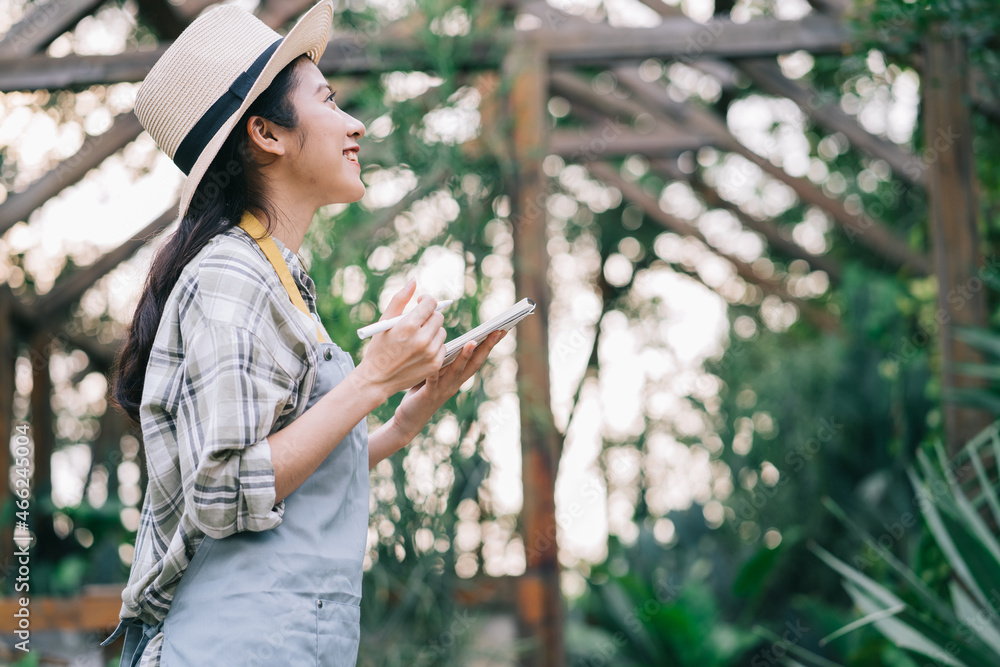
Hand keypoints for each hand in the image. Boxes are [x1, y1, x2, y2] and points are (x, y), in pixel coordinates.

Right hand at [356, 279, 445, 397]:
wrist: (378, 378)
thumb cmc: (379, 346)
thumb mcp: (385, 321)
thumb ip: (400, 299)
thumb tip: (414, 281)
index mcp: (409, 326)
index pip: (430, 304)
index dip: (426, 301)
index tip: (420, 303)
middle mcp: (422, 339)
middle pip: (438, 317)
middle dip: (429, 316)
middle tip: (418, 321)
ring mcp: (430, 353)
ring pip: (441, 331)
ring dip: (432, 331)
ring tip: (417, 337)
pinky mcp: (435, 364)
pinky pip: (442, 346)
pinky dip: (434, 345)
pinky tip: (420, 350)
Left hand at [393, 328, 507, 436]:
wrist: (411, 419)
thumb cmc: (421, 392)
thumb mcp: (435, 373)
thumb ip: (441, 359)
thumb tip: (442, 334)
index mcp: (458, 378)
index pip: (478, 359)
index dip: (489, 345)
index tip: (501, 329)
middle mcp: (455, 383)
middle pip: (474, 363)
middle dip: (486, 346)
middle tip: (498, 331)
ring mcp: (443, 389)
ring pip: (457, 371)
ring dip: (465, 356)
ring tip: (473, 341)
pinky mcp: (429, 394)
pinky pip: (433, 379)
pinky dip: (436, 370)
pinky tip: (439, 358)